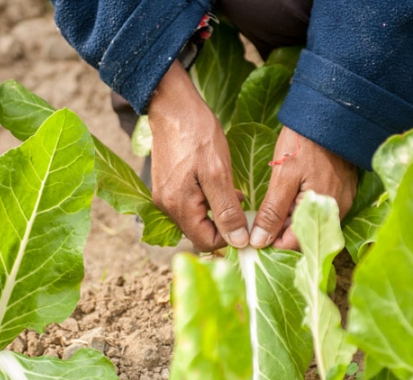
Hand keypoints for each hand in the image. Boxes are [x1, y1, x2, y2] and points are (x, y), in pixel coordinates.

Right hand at [147, 61, 248, 251]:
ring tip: (233, 192)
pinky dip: (206, 201)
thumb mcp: (218, 173)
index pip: (206, 242)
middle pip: (200, 233)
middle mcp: (167, 206)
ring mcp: (164, 196)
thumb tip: (238, 242)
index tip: (248, 223)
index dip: (230, 238)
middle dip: (224, 224)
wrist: (172, 105)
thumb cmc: (197, 134)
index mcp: (178, 206)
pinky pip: (189, 205)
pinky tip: (218, 185)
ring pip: (196, 219)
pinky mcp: (166, 185)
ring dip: (217, 212)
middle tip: (242, 203)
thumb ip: (227, 211)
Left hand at [250, 127, 357, 250]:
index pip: (295, 244)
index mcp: (323, 211)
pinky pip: (319, 210)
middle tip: (258, 221)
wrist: (329, 115)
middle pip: (304, 235)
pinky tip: (289, 196)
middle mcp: (337, 212)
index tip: (253, 236)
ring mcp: (342, 203)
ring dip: (291, 220)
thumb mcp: (283, 177)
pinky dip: (302, 208)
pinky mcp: (342, 193)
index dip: (272, 243)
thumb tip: (259, 242)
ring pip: (311, 223)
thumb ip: (272, 212)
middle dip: (280, 232)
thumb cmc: (304, 143)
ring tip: (272, 206)